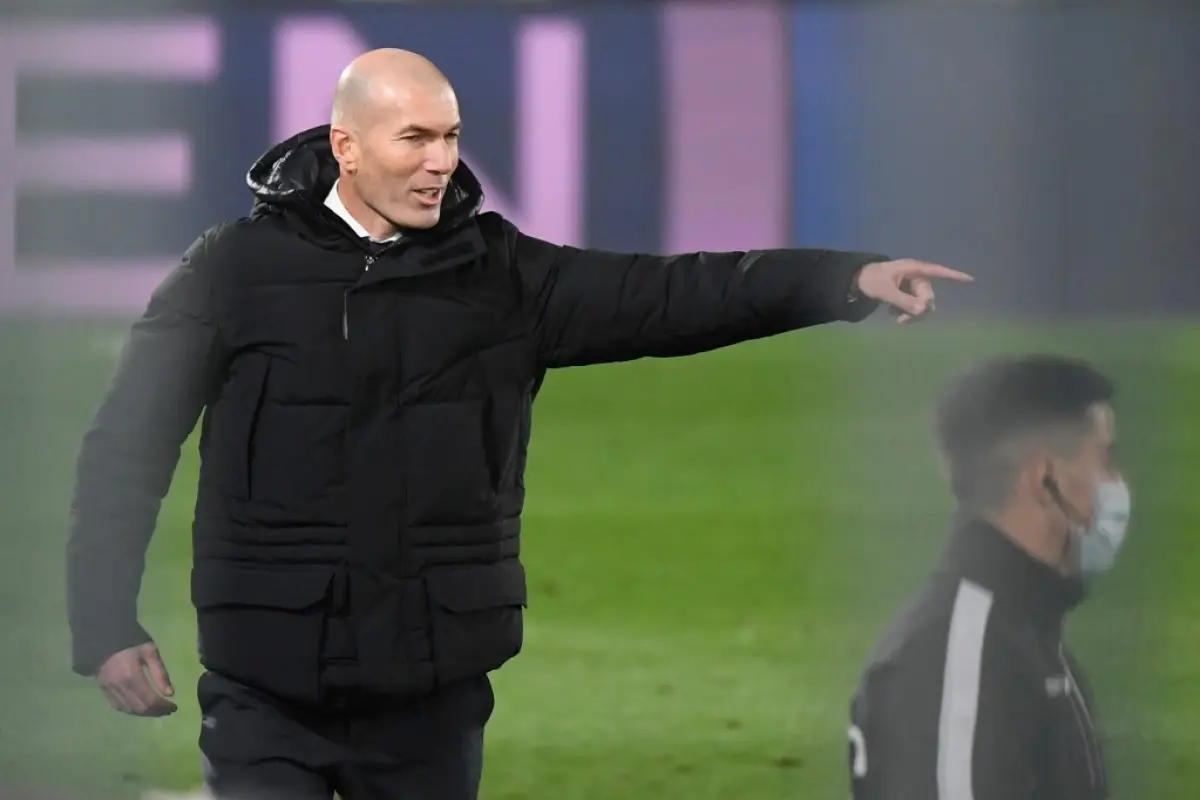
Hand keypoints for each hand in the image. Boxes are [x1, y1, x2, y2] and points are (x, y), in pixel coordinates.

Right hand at [96, 642, 176, 716]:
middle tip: (168, 710)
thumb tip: (170, 693)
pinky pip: (119, 707)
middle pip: (140, 707)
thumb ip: (160, 672)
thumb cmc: (131, 642)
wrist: (104, 640)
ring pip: (130, 710)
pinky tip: (142, 708)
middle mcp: (120, 687)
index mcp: (132, 676)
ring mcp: (110, 691)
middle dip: (156, 712)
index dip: (163, 706)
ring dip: (145, 713)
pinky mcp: (104, 691)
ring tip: (158, 710)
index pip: (150, 699)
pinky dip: (133, 710)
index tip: (174, 707)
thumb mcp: (150, 651)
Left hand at [854, 259, 973, 323]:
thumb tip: (924, 311)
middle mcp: (918, 278)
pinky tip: (893, 312)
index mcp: (914, 270)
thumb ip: (903, 301)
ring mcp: (914, 287)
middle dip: (917, 310)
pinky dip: (906, 313)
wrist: (857, 281)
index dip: (954, 276)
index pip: (938, 272)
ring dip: (911, 314)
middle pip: (928, 298)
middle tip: (900, 320)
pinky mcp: (909, 295)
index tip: (971, 280)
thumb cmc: (871, 280)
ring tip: (894, 315)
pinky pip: (916, 308)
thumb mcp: (885, 291)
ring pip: (923, 306)